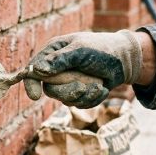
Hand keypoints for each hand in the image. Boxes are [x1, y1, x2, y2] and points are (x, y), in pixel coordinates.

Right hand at [24, 30, 142, 108]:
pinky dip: (92, 99)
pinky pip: (79, 104)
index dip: (31, 83)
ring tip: (99, 85)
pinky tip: (102, 88)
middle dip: (67, 92)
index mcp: (53, 53)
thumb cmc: (102, 50)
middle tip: (83, 87)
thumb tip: (37, 70)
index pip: (33, 70)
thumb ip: (59, 60)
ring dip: (84, 96)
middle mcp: (57, 69)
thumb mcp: (81, 51)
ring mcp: (67, 82)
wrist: (124, 61)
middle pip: (50, 90)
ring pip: (65, 100)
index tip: (35, 95)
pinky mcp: (78, 93)